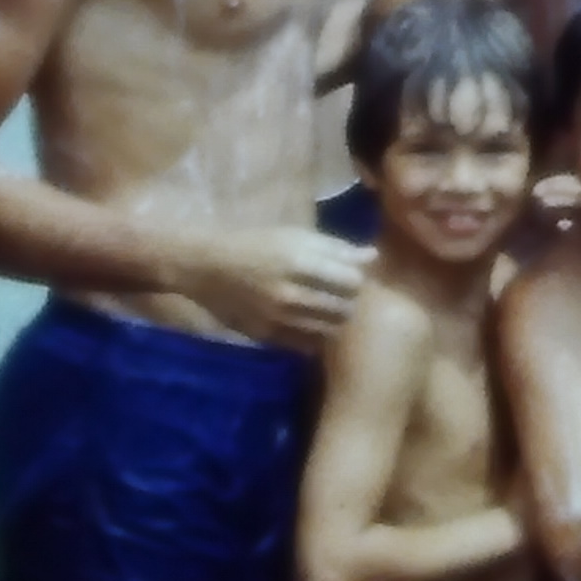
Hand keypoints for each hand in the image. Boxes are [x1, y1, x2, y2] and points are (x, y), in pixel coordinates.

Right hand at [197, 223, 375, 354]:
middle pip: (345, 308)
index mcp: (299, 261)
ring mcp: (279, 319)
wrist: (207, 267)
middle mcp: (291, 293)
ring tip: (328, 310)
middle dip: (349, 302)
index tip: (349, 276)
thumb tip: (373, 256)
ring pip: (330, 330)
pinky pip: (308, 345)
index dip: (357, 279)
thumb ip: (335, 248)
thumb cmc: (254, 244)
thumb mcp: (294, 235)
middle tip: (341, 295)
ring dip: (335, 321)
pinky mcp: (268, 337)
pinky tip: (310, 323)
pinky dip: (316, 336)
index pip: (353, 280)